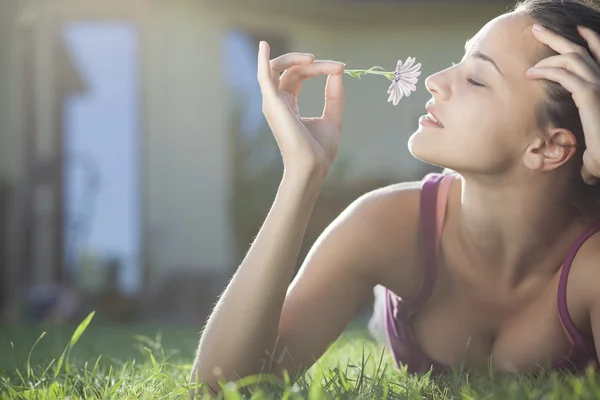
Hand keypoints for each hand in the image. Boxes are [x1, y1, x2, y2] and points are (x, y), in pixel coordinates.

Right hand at [257, 41, 344, 177]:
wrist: (313, 167)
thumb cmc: (320, 150)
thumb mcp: (333, 117)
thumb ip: (334, 94)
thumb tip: (338, 70)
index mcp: (289, 104)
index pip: (300, 75)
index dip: (319, 68)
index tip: (340, 68)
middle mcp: (277, 102)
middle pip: (290, 69)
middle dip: (313, 63)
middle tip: (335, 67)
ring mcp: (273, 102)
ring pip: (277, 68)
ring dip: (295, 58)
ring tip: (314, 59)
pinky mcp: (272, 103)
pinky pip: (263, 76)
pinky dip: (262, 60)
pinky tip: (263, 46)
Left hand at [526, 24, 599, 184]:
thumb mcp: (596, 153)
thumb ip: (590, 155)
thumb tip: (584, 177)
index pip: (599, 56)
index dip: (589, 40)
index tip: (575, 30)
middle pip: (581, 51)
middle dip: (559, 37)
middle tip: (538, 28)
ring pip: (571, 57)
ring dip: (548, 49)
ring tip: (531, 42)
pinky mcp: (591, 95)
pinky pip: (565, 75)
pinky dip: (547, 71)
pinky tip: (531, 74)